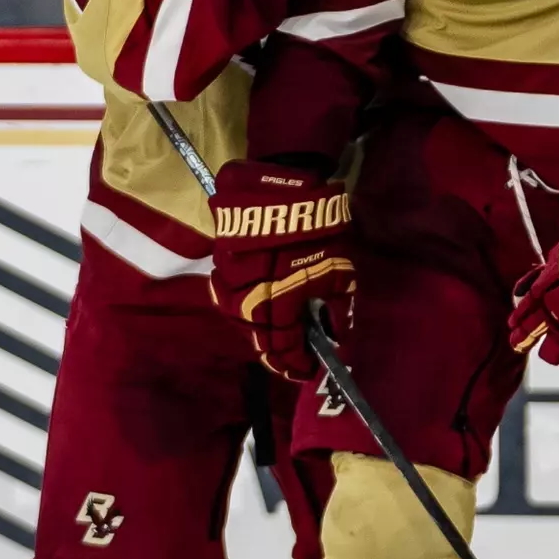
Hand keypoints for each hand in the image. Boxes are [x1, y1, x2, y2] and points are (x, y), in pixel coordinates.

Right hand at [208, 160, 354, 380]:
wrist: (279, 188)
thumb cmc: (315, 231)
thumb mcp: (338, 272)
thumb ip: (339, 312)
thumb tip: (339, 341)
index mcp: (277, 308)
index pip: (284, 351)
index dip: (297, 365)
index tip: (309, 371)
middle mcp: (246, 304)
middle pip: (259, 342)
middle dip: (278, 353)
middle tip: (294, 358)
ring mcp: (227, 286)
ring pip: (242, 323)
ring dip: (260, 333)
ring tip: (278, 336)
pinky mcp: (218, 267)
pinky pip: (231, 300)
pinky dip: (247, 310)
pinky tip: (260, 309)